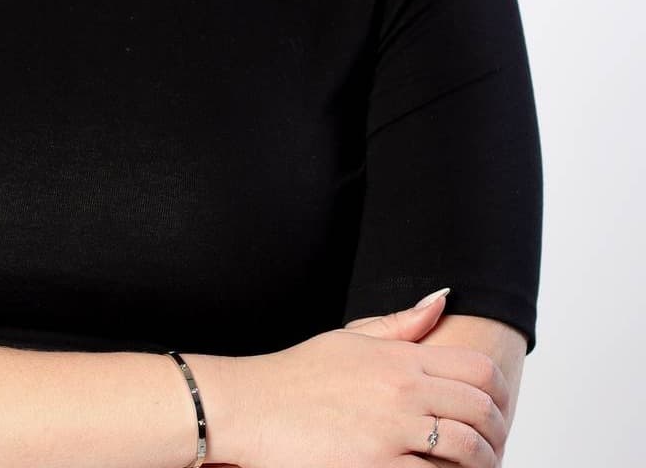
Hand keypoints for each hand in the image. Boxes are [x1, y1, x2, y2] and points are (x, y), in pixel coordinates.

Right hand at [233, 290, 509, 467]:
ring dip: (479, 463)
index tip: (495, 411)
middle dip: (495, 432)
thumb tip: (443, 299)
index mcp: (399, 358)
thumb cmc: (298, 375)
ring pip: (469, 450)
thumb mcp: (349, 339)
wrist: (252, 406)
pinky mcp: (377, 467)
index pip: (479, 369)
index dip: (499, 394)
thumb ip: (401, 324)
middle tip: (489, 445)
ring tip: (469, 467)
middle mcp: (401, 390)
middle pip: (482, 410)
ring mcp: (391, 430)